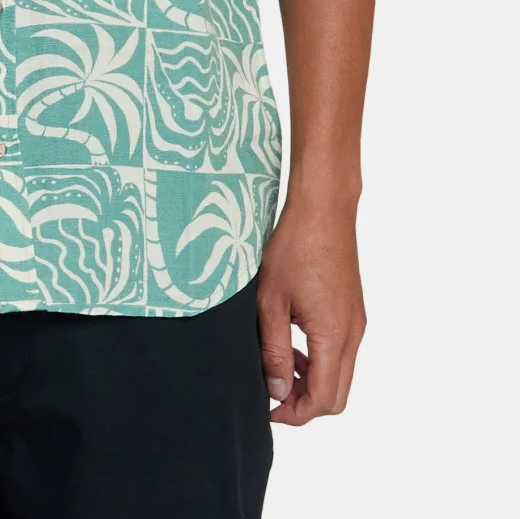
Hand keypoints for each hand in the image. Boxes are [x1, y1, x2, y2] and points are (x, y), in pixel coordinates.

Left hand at [257, 199, 365, 424]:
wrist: (323, 209)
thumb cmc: (294, 247)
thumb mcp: (271, 301)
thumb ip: (275, 350)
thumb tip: (278, 390)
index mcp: (334, 336)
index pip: (322, 400)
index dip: (294, 413)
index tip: (266, 406)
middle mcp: (353, 334)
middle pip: (337, 395)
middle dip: (304, 403)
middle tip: (271, 390)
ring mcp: (356, 322)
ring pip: (340, 374)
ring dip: (311, 380)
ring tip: (278, 363)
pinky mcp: (353, 310)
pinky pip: (341, 350)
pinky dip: (319, 359)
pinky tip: (294, 341)